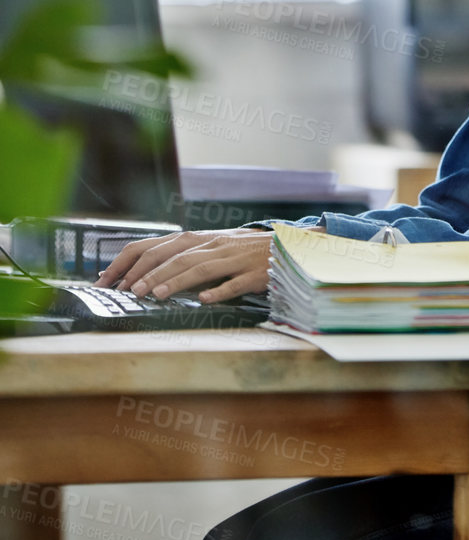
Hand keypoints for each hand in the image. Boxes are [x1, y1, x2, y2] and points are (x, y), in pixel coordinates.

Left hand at [95, 230, 273, 303]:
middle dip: (149, 272)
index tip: (110, 279)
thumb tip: (144, 273)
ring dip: (176, 280)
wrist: (287, 247)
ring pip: (200, 267)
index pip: (156, 245)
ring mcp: (234, 258)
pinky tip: (205, 300)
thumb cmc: (243, 251)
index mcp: (199, 239)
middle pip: (175, 255)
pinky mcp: (253, 273)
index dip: (131, 261)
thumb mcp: (211, 248)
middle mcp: (213, 244)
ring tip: (155, 294)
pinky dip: (219, 290)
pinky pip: (235, 283)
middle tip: (129, 290)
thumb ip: (183, 257)